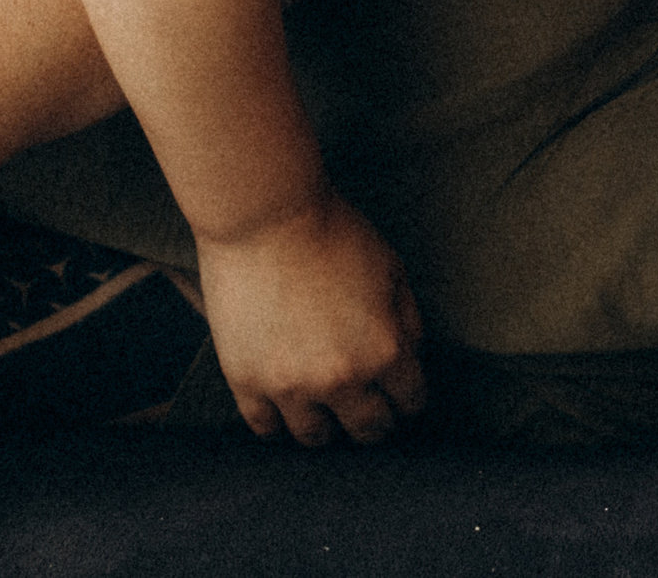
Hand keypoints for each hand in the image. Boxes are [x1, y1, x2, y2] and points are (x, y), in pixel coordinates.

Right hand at [195, 191, 427, 444]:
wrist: (266, 219)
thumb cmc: (335, 235)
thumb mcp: (393, 270)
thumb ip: (407, 320)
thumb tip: (411, 356)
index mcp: (385, 351)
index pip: (409, 400)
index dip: (409, 400)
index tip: (403, 399)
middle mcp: (342, 380)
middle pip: (367, 428)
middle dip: (375, 423)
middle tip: (370, 415)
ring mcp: (290, 386)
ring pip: (315, 437)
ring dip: (327, 428)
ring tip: (326, 415)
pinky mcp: (246, 381)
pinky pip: (265, 427)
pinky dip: (279, 424)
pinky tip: (286, 412)